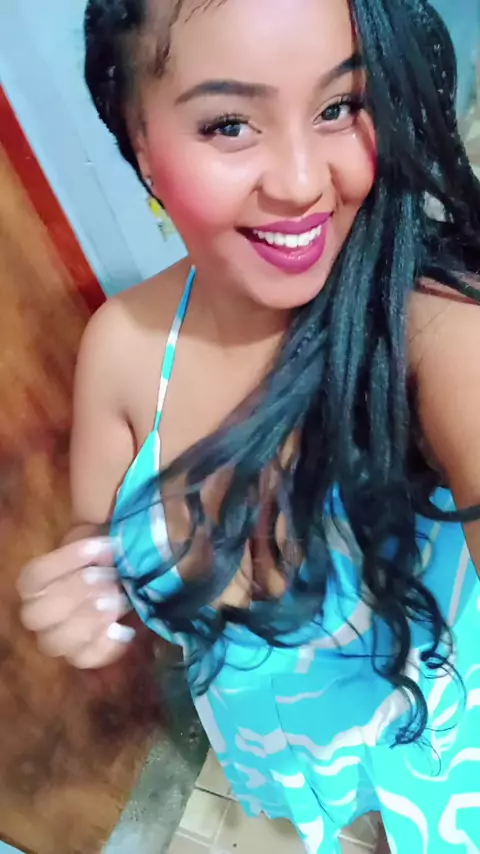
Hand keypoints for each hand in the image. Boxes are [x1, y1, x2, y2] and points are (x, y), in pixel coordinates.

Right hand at [18, 537, 134, 668]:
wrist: (121, 576)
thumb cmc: (106, 557)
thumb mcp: (99, 540)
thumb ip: (99, 541)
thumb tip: (115, 544)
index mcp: (35, 581)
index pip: (35, 576)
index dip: (68, 560)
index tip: (105, 546)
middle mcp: (36, 613)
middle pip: (36, 615)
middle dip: (77, 595)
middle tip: (111, 579)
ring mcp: (55, 639)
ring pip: (56, 642)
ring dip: (89, 621)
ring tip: (119, 601)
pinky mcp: (80, 656)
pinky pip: (84, 660)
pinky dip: (105, 646)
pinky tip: (124, 630)